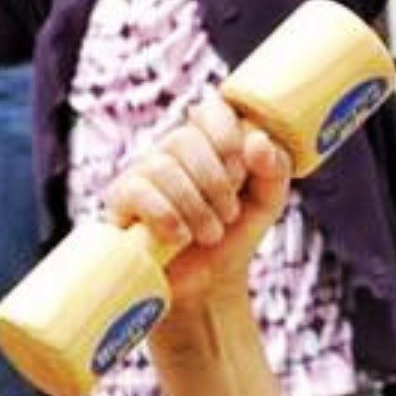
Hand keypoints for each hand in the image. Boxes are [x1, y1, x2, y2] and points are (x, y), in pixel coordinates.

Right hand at [107, 92, 294, 306]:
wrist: (207, 285)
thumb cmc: (235, 235)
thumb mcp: (267, 203)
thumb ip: (274, 170)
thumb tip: (258, 141)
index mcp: (207, 142)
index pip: (210, 110)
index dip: (225, 133)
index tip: (241, 170)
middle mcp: (170, 151)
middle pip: (185, 138)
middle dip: (215, 181)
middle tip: (230, 214)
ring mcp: (142, 173)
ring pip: (161, 166)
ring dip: (194, 204)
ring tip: (210, 234)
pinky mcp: (120, 201)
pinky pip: (135, 191)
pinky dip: (165, 215)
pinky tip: (180, 236)